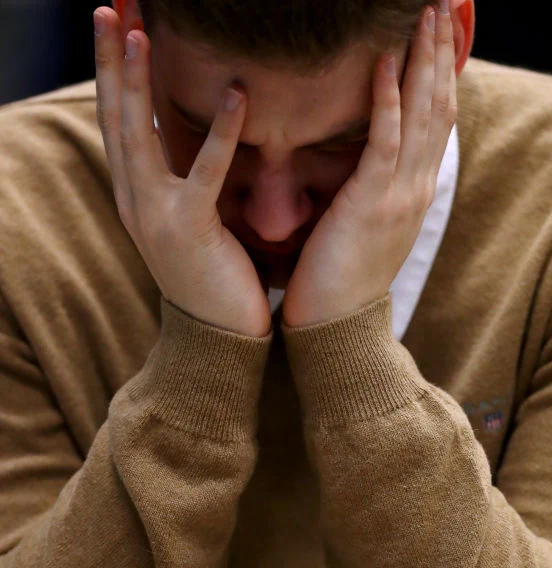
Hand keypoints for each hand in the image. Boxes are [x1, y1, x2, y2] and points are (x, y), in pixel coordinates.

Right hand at [94, 8, 271, 337]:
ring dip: (136, 81)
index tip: (114, 24)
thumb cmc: (215, 280)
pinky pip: (205, 173)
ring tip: (140, 32)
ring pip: (139, 136)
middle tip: (108, 7)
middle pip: (115, 117)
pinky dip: (219, 132)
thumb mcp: (190, 223)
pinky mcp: (190, 231)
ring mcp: (157, 217)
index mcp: (136, 198)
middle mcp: (136, 203)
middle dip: (109, 60)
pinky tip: (234, 94)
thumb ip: (184, 182)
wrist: (218, 341)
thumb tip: (192, 144)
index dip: (110, 72)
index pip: (117, 122)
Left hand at [281, 0, 457, 328]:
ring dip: (423, 59)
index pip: (437, 119)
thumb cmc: (339, 281)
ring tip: (424, 14)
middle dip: (440, 50)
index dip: (441, 71)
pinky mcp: (371, 204)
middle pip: (439, 105)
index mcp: (415, 192)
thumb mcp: (365, 226)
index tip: (440, 30)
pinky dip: (388, 98)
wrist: (337, 331)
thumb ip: (372, 188)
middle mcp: (417, 188)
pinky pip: (385, 141)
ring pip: (421, 114)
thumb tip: (367, 161)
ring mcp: (400, 195)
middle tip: (442, 3)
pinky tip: (385, 61)